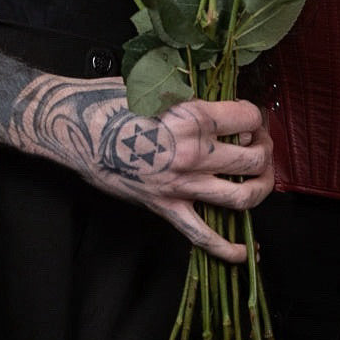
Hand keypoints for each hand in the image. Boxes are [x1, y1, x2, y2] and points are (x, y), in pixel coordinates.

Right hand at [13, 78, 272, 261]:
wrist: (75, 130)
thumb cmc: (112, 101)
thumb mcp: (157, 86)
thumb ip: (190, 94)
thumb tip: (217, 97)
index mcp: (194, 116)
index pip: (249, 117)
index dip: (255, 116)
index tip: (249, 117)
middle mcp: (194, 152)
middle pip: (253, 159)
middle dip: (265, 150)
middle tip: (259, 144)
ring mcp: (181, 185)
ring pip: (241, 197)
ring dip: (260, 189)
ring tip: (260, 179)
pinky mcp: (166, 208)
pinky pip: (202, 236)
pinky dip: (226, 250)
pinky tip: (243, 253)